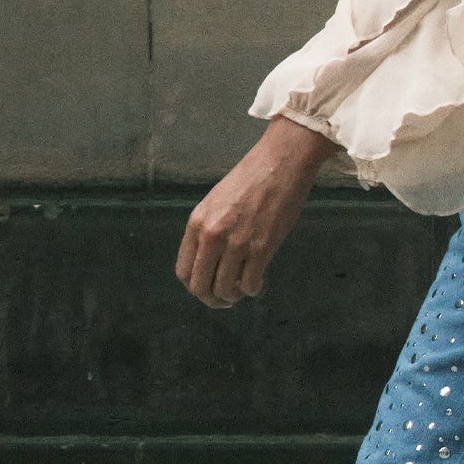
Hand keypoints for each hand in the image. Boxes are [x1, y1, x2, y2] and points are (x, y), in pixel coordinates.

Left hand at [175, 115, 339, 309]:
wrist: (280, 163)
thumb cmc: (251, 179)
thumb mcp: (216, 203)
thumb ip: (208, 230)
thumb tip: (209, 262)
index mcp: (197, 223)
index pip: (183, 271)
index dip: (194, 286)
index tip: (207, 288)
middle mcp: (212, 235)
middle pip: (200, 286)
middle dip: (212, 299)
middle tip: (224, 300)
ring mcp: (236, 243)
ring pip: (225, 289)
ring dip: (233, 296)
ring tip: (242, 290)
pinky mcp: (261, 248)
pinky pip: (250, 284)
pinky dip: (252, 289)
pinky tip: (257, 283)